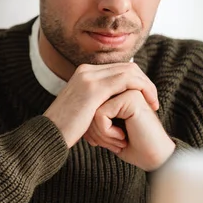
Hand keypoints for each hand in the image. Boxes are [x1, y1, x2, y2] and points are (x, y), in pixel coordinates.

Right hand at [44, 63, 158, 147]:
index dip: (137, 82)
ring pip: (130, 71)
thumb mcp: (82, 111)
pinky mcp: (94, 88)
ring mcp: (89, 77)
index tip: (146, 99)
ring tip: (154, 103)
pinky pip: (127, 80)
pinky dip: (142, 89)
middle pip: (127, 67)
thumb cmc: (65, 130)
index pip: (119, 69)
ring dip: (147, 86)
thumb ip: (95, 103)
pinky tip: (148, 103)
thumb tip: (109, 108)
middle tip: (154, 100)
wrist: (48, 136)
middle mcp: (86, 70)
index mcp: (83, 74)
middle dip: (145, 82)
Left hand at [84, 90, 174, 170]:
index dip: (90, 126)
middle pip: (89, 107)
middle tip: (111, 144)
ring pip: (93, 110)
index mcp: (115, 92)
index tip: (98, 141)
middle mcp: (122, 88)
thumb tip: (67, 114)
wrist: (151, 159)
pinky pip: (101, 115)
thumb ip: (92, 115)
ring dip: (101, 133)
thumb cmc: (128, 146)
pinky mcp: (130, 98)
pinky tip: (122, 139)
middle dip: (94, 130)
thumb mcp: (104, 129)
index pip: (87, 105)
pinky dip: (106, 132)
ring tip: (117, 142)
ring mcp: (127, 90)